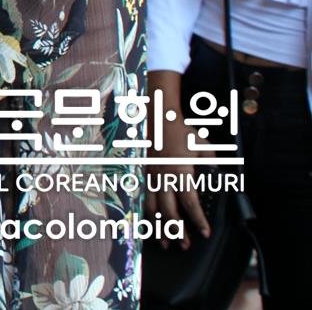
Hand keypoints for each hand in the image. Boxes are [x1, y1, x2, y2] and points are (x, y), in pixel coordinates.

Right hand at [145, 70, 208, 248]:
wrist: (155, 117)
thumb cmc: (181, 130)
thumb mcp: (203, 144)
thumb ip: (211, 160)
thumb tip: (220, 170)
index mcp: (180, 172)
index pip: (190, 202)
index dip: (197, 219)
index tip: (204, 233)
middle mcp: (163, 178)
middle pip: (170, 211)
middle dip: (177, 230)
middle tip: (183, 245)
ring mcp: (150, 176)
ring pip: (153, 207)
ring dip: (158, 227)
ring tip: (163, 242)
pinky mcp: (141, 173)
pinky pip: (142, 197)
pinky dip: (144, 213)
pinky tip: (146, 223)